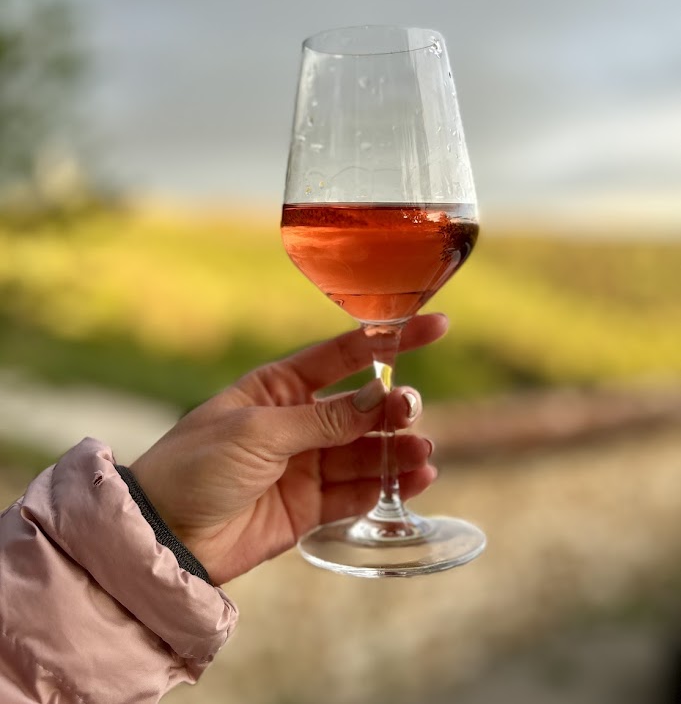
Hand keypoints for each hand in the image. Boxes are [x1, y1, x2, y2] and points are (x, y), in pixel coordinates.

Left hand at [130, 313, 446, 583]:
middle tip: (411, 410)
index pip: (343, 355)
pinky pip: (357, 492)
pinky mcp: (308, 507)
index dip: (389, 341)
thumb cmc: (196, 465)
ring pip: (364, 451)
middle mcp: (296, 421)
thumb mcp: (259, 432)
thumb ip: (322, 419)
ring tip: (422, 451)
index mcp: (278, 387)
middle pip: (359, 407)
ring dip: (395, 449)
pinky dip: (387, 486)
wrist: (163, 537)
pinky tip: (415, 479)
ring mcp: (304, 464)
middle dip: (391, 406)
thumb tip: (378, 397)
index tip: (434, 326)